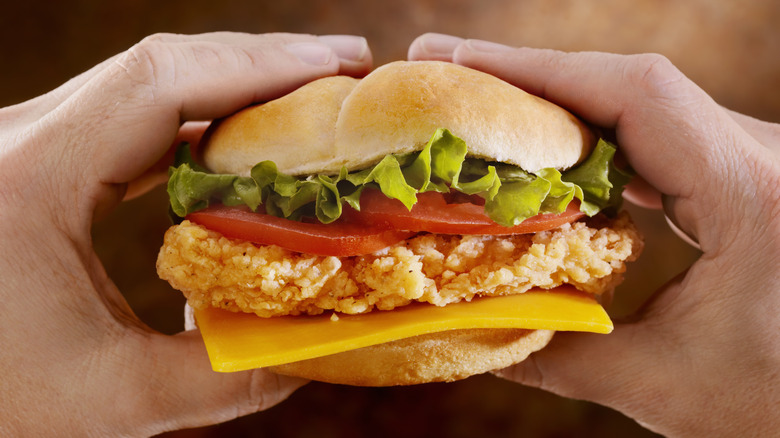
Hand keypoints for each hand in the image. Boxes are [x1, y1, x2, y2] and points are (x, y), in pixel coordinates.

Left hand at [0, 32, 371, 435]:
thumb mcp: (112, 402)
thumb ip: (226, 377)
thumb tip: (322, 352)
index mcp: (28, 180)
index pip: (159, 84)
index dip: (259, 65)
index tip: (336, 66)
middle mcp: (16, 140)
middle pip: (157, 66)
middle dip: (261, 62)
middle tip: (345, 70)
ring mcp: (21, 145)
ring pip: (141, 83)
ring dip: (230, 84)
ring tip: (308, 94)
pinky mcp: (32, 161)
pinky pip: (126, 118)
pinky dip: (195, 118)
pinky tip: (240, 137)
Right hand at [409, 33, 779, 436]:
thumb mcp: (663, 384)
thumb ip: (557, 353)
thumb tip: (468, 332)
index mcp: (752, 192)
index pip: (635, 95)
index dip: (537, 70)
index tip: (458, 63)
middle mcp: (761, 157)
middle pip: (632, 85)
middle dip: (532, 77)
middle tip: (446, 75)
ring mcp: (756, 162)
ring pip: (646, 104)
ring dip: (562, 102)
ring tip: (485, 108)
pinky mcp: (745, 178)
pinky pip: (663, 135)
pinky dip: (598, 135)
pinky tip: (556, 153)